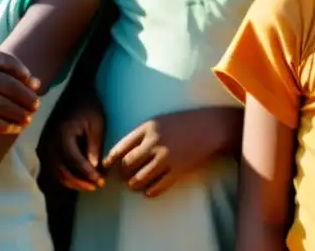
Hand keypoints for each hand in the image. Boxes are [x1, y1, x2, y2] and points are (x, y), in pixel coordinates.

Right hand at [0, 43, 40, 134]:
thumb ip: (1, 62)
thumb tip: (33, 80)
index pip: (8, 63)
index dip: (25, 76)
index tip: (37, 87)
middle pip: (4, 85)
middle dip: (24, 97)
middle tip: (37, 107)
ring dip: (14, 114)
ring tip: (27, 121)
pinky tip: (9, 129)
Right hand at [41, 94, 105, 191]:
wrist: (74, 93)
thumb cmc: (88, 107)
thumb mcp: (96, 123)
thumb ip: (94, 145)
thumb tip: (94, 168)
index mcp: (61, 133)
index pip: (74, 160)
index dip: (88, 174)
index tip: (101, 181)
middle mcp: (48, 141)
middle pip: (62, 171)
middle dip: (80, 182)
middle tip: (97, 186)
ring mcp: (44, 145)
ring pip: (56, 173)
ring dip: (73, 182)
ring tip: (91, 185)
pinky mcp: (44, 148)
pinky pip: (52, 168)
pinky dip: (66, 176)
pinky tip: (80, 179)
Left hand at [104, 108, 236, 197]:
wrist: (208, 127)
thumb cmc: (181, 123)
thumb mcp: (158, 121)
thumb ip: (141, 135)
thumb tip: (123, 153)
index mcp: (147, 128)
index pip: (121, 147)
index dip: (111, 159)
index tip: (106, 166)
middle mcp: (154, 142)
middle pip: (128, 164)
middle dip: (122, 173)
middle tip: (122, 177)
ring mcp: (166, 157)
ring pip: (140, 178)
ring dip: (133, 185)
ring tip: (133, 186)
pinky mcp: (178, 170)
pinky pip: (159, 186)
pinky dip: (150, 192)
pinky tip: (148, 192)